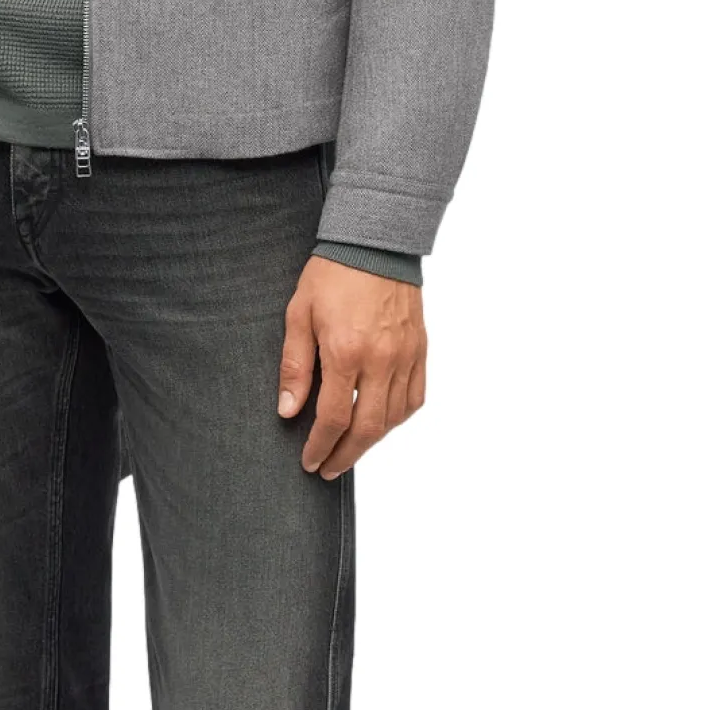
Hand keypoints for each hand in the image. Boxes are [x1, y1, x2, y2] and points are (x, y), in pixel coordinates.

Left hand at [278, 257, 426, 476]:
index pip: (334, 418)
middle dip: (345, 455)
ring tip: (350, 450)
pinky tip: (382, 423)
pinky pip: (415, 398)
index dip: (321, 447)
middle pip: (367, 428)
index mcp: (346, 351)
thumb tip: (288, 410)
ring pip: (394, 418)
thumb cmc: (332, 273)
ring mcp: (405, 356)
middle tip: (328, 468)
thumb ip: (294, 365)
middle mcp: (381, 360)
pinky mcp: (420, 349)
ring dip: (371, 442)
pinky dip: (399, 418)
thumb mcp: (299, 314)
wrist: (374, 241)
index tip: (310, 461)